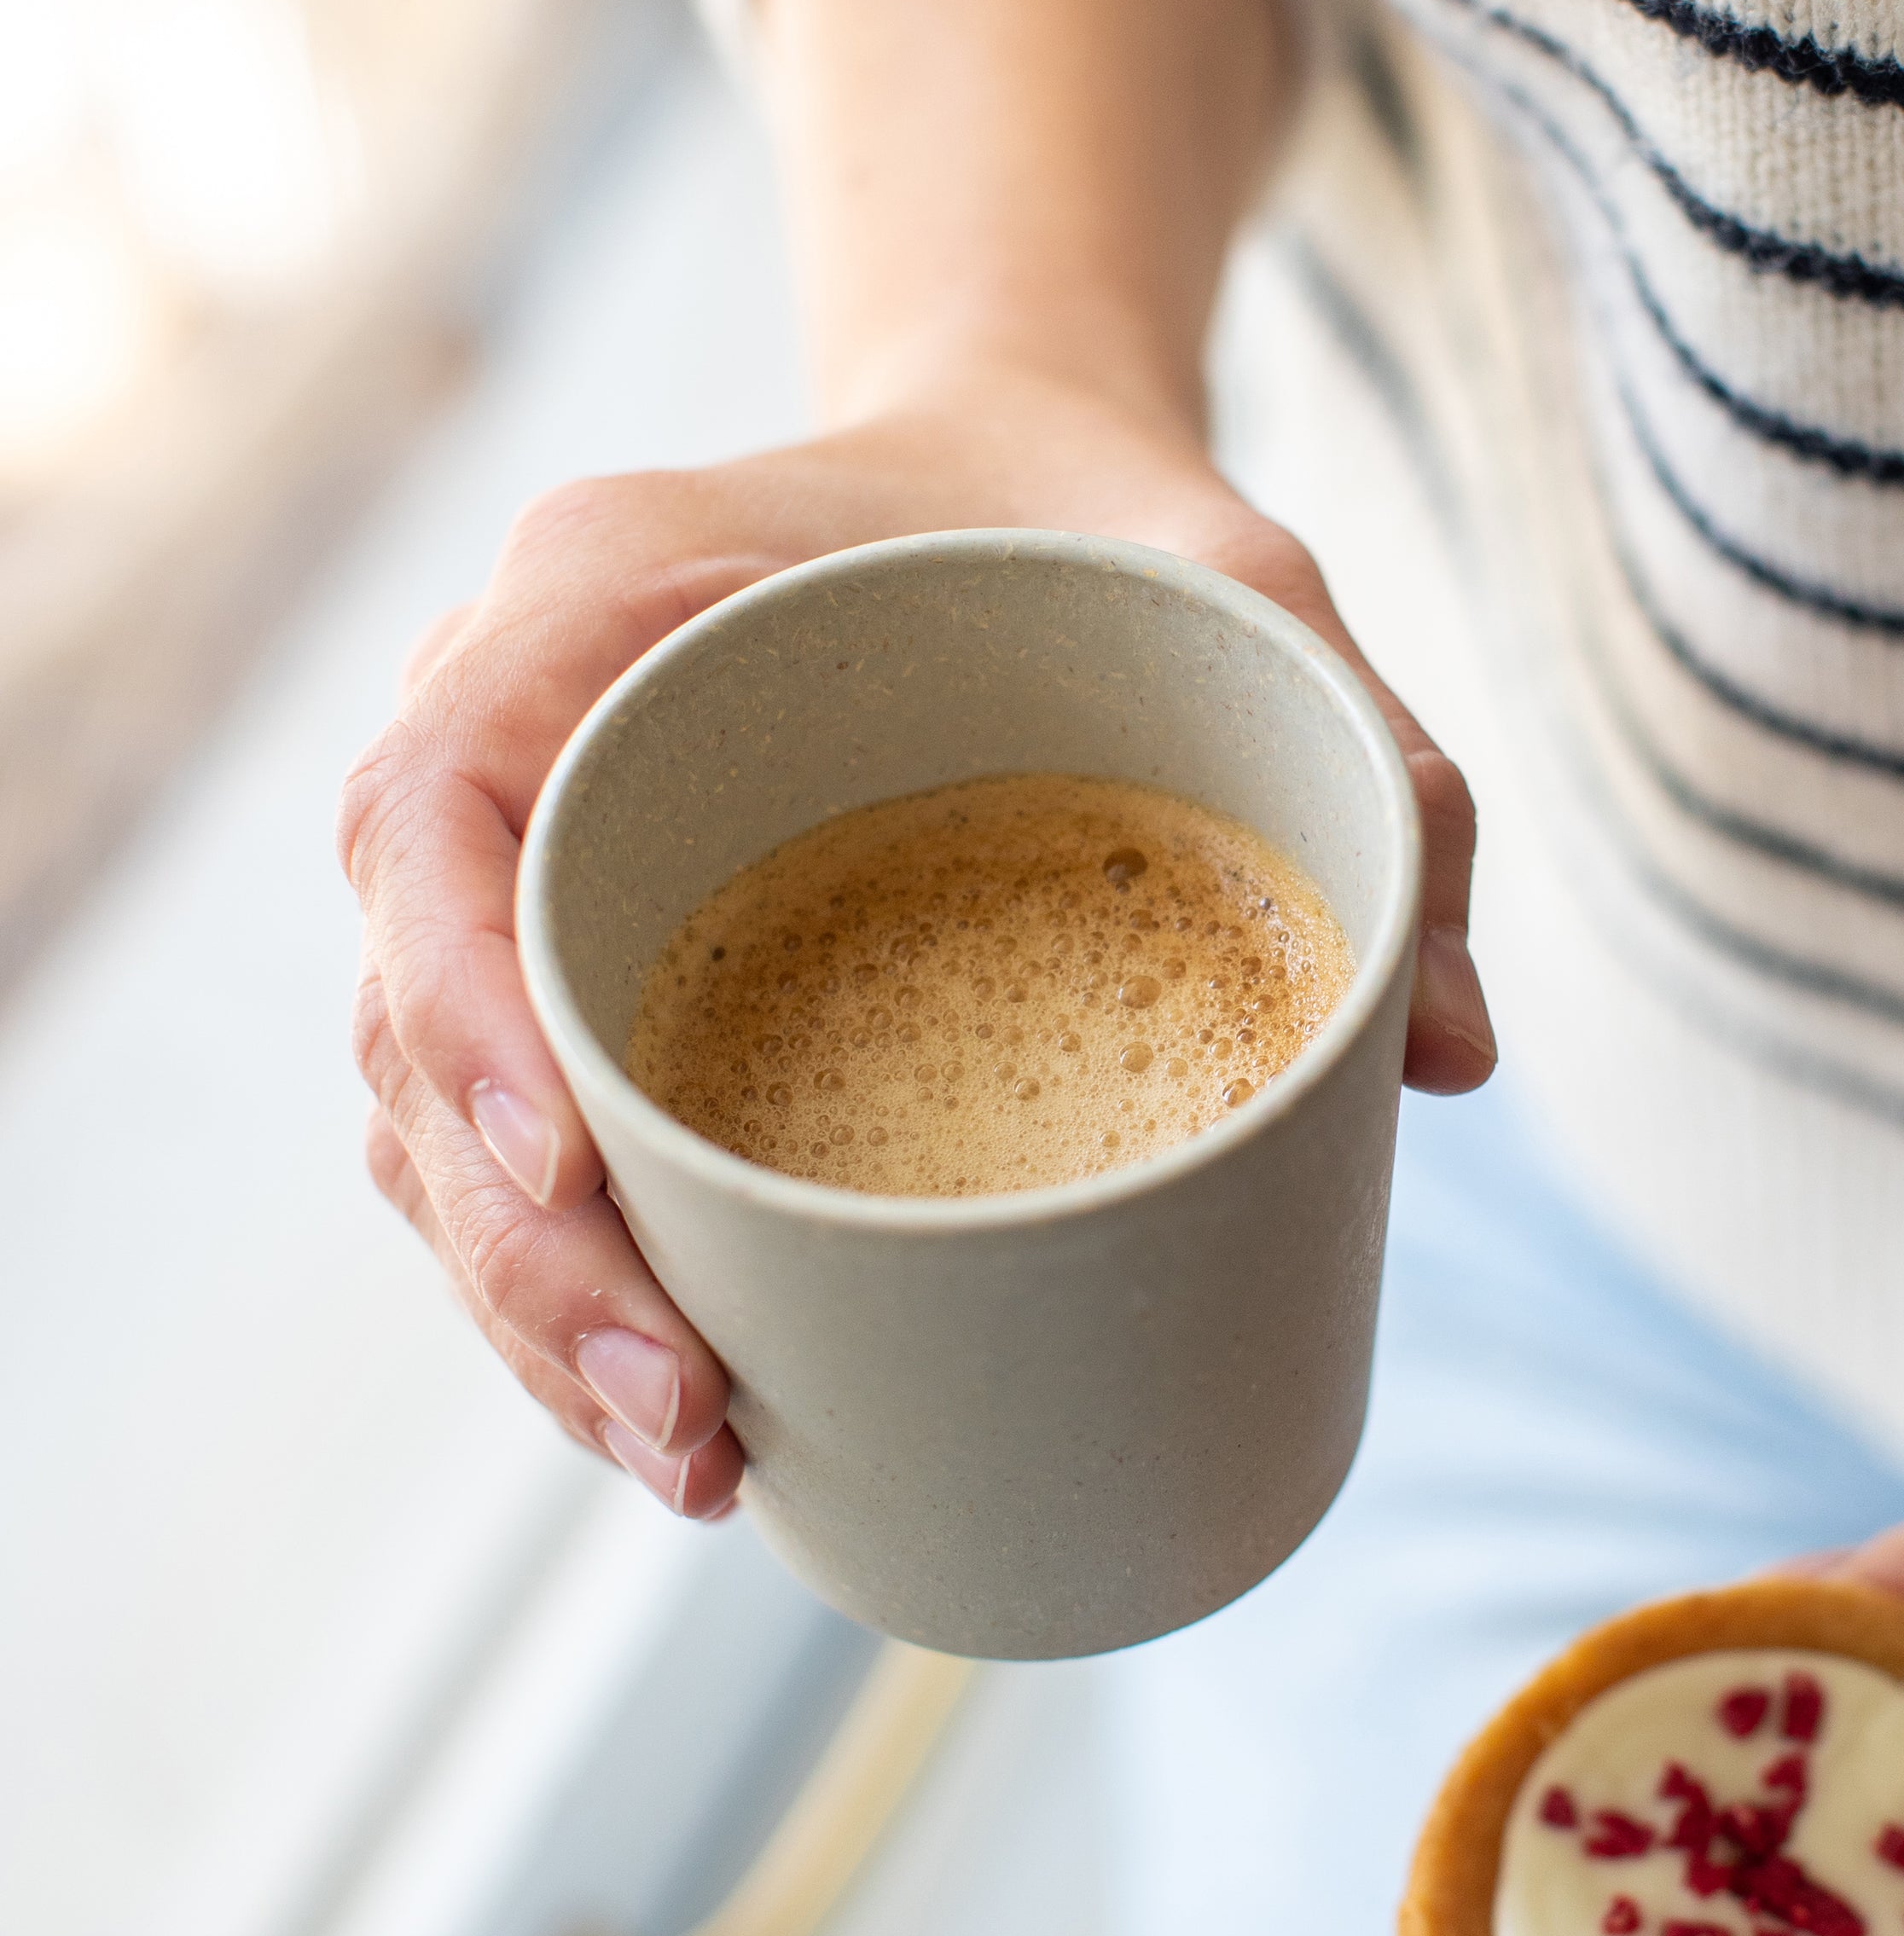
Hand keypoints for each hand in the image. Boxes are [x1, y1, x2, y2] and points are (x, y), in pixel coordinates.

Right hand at [339, 366, 1492, 1515]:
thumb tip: (1456, 1055)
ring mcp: (542, 856)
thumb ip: (1377, 767)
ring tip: (705, 1463)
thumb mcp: (1248, 592)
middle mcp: (522, 727)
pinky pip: (520, 1138)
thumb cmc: (1101, 521)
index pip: (434, 799)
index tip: (573, 1162)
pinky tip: (693, 1410)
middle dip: (528, 1250)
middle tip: (695, 1424)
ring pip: (441, 1115)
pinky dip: (578, 1283)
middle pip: (415, 1014)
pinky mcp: (598, 960)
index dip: (466, 998)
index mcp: (609, 591)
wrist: (1013, 472)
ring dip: (537, 1313)